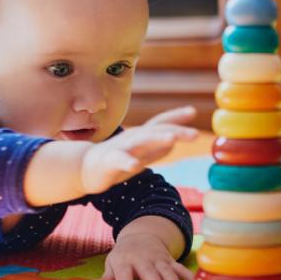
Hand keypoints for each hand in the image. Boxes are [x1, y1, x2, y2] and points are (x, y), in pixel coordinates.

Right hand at [80, 106, 197, 192]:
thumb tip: (174, 142)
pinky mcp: (108, 161)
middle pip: (156, 131)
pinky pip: (119, 161)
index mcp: (141, 137)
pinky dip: (127, 162)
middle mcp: (132, 138)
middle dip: (176, 131)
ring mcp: (120, 148)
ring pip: (140, 142)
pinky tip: (136, 165)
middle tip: (196, 134)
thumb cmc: (115, 161)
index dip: (176, 117)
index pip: (160, 123)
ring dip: (156, 139)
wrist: (85, 168)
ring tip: (172, 139)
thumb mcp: (139, 155)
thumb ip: (156, 149)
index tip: (193, 111)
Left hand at [92, 232, 193, 279]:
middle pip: (150, 274)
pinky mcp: (169, 260)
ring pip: (167, 272)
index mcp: (125, 261)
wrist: (140, 235)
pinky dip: (189, 277)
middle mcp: (143, 259)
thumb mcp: (112, 263)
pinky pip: (180, 268)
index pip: (125, 275)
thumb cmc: (123, 256)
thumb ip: (107, 278)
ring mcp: (158, 259)